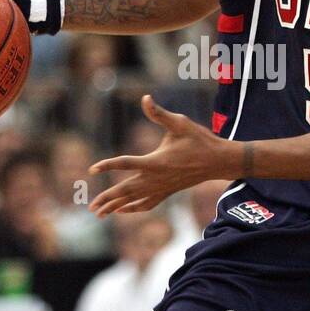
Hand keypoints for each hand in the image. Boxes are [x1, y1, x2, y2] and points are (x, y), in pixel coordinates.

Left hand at [88, 95, 231, 215]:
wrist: (218, 161)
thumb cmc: (199, 140)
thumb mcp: (179, 123)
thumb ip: (159, 113)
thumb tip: (145, 98)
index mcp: (156, 161)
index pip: (125, 164)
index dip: (107, 165)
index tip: (92, 170)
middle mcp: (156, 178)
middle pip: (125, 190)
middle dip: (107, 198)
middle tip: (90, 206)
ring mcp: (161, 188)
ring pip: (134, 200)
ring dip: (115, 206)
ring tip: (98, 213)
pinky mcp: (167, 192)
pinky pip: (147, 204)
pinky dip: (133, 208)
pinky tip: (122, 210)